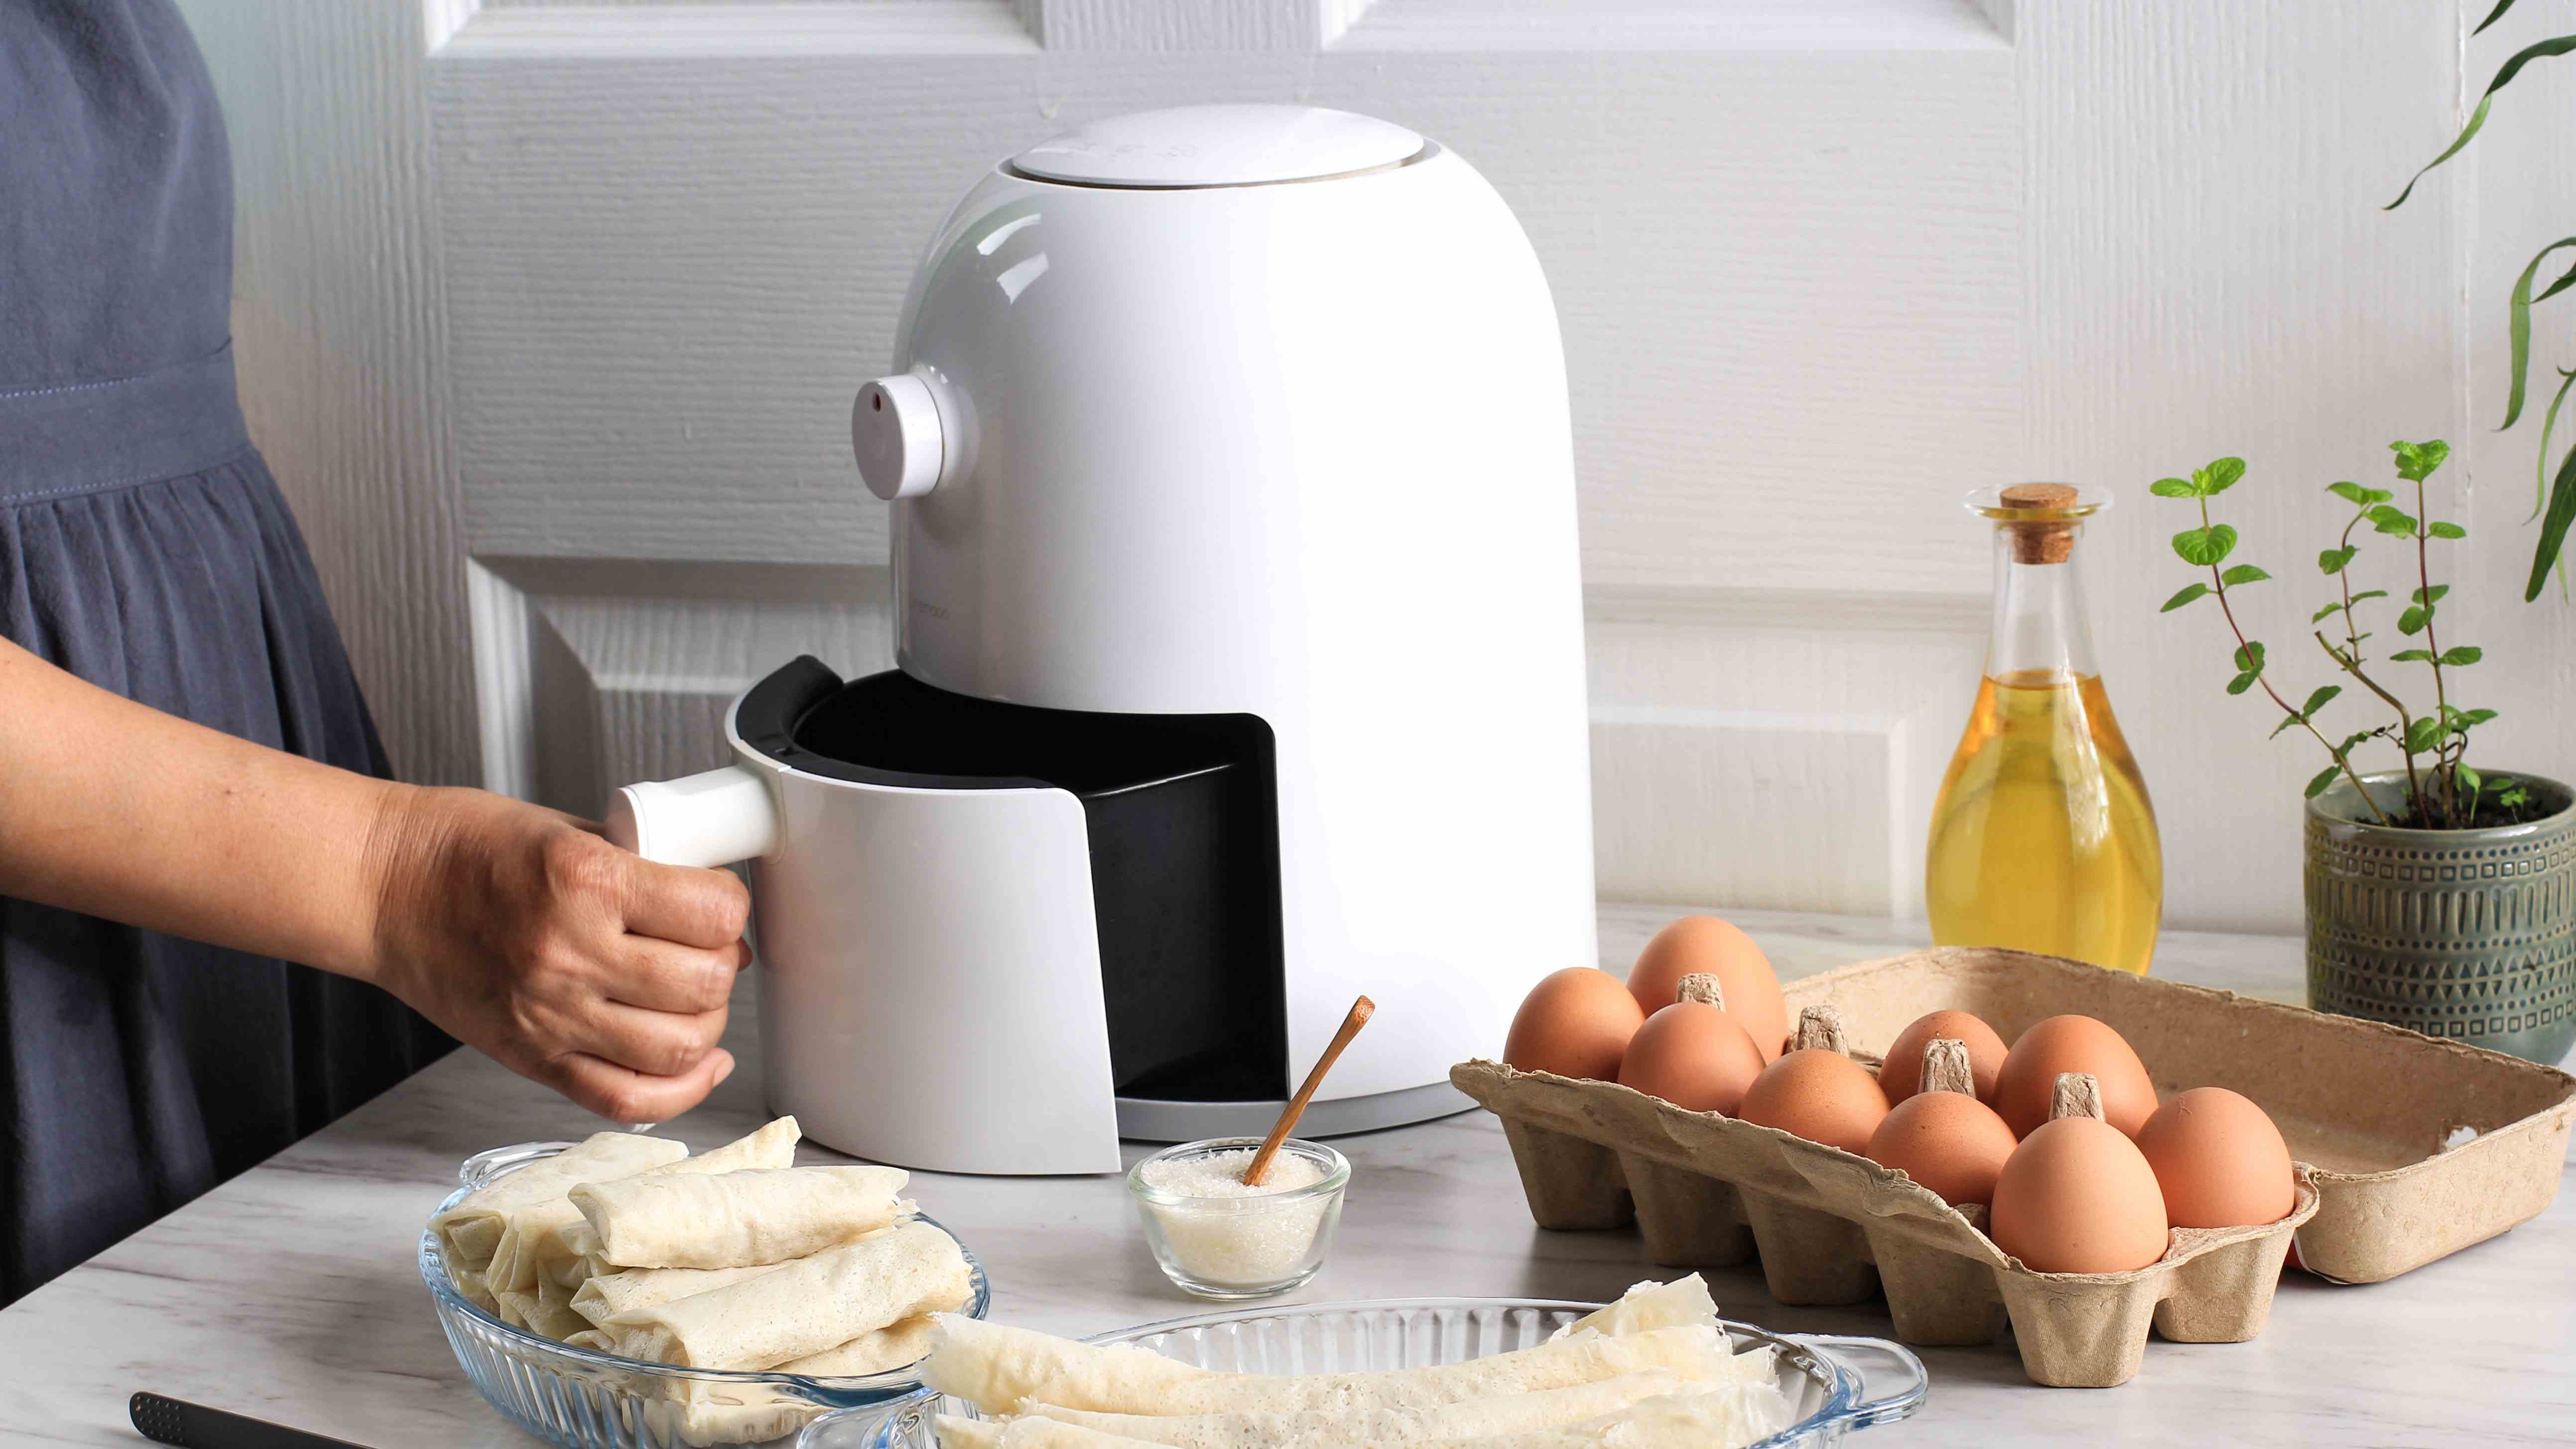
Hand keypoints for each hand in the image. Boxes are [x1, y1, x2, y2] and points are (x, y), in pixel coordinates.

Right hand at [362, 784, 751, 1121]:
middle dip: (724, 965)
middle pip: (704, 984)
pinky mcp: (532, 1058)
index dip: (732, 906)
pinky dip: (680, 1090)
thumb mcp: (567, 830)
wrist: (380, 888)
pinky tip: (700, 1064)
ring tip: (697, 999)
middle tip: (710, 949)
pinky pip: (626, 1099)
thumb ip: (641, 867)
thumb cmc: (464, 850)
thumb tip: (712, 906)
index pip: (712, 911)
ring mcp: (550, 1015)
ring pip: (678, 1048)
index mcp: (584, 881)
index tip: (723, 903)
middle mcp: (570, 954)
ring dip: (708, 1025)